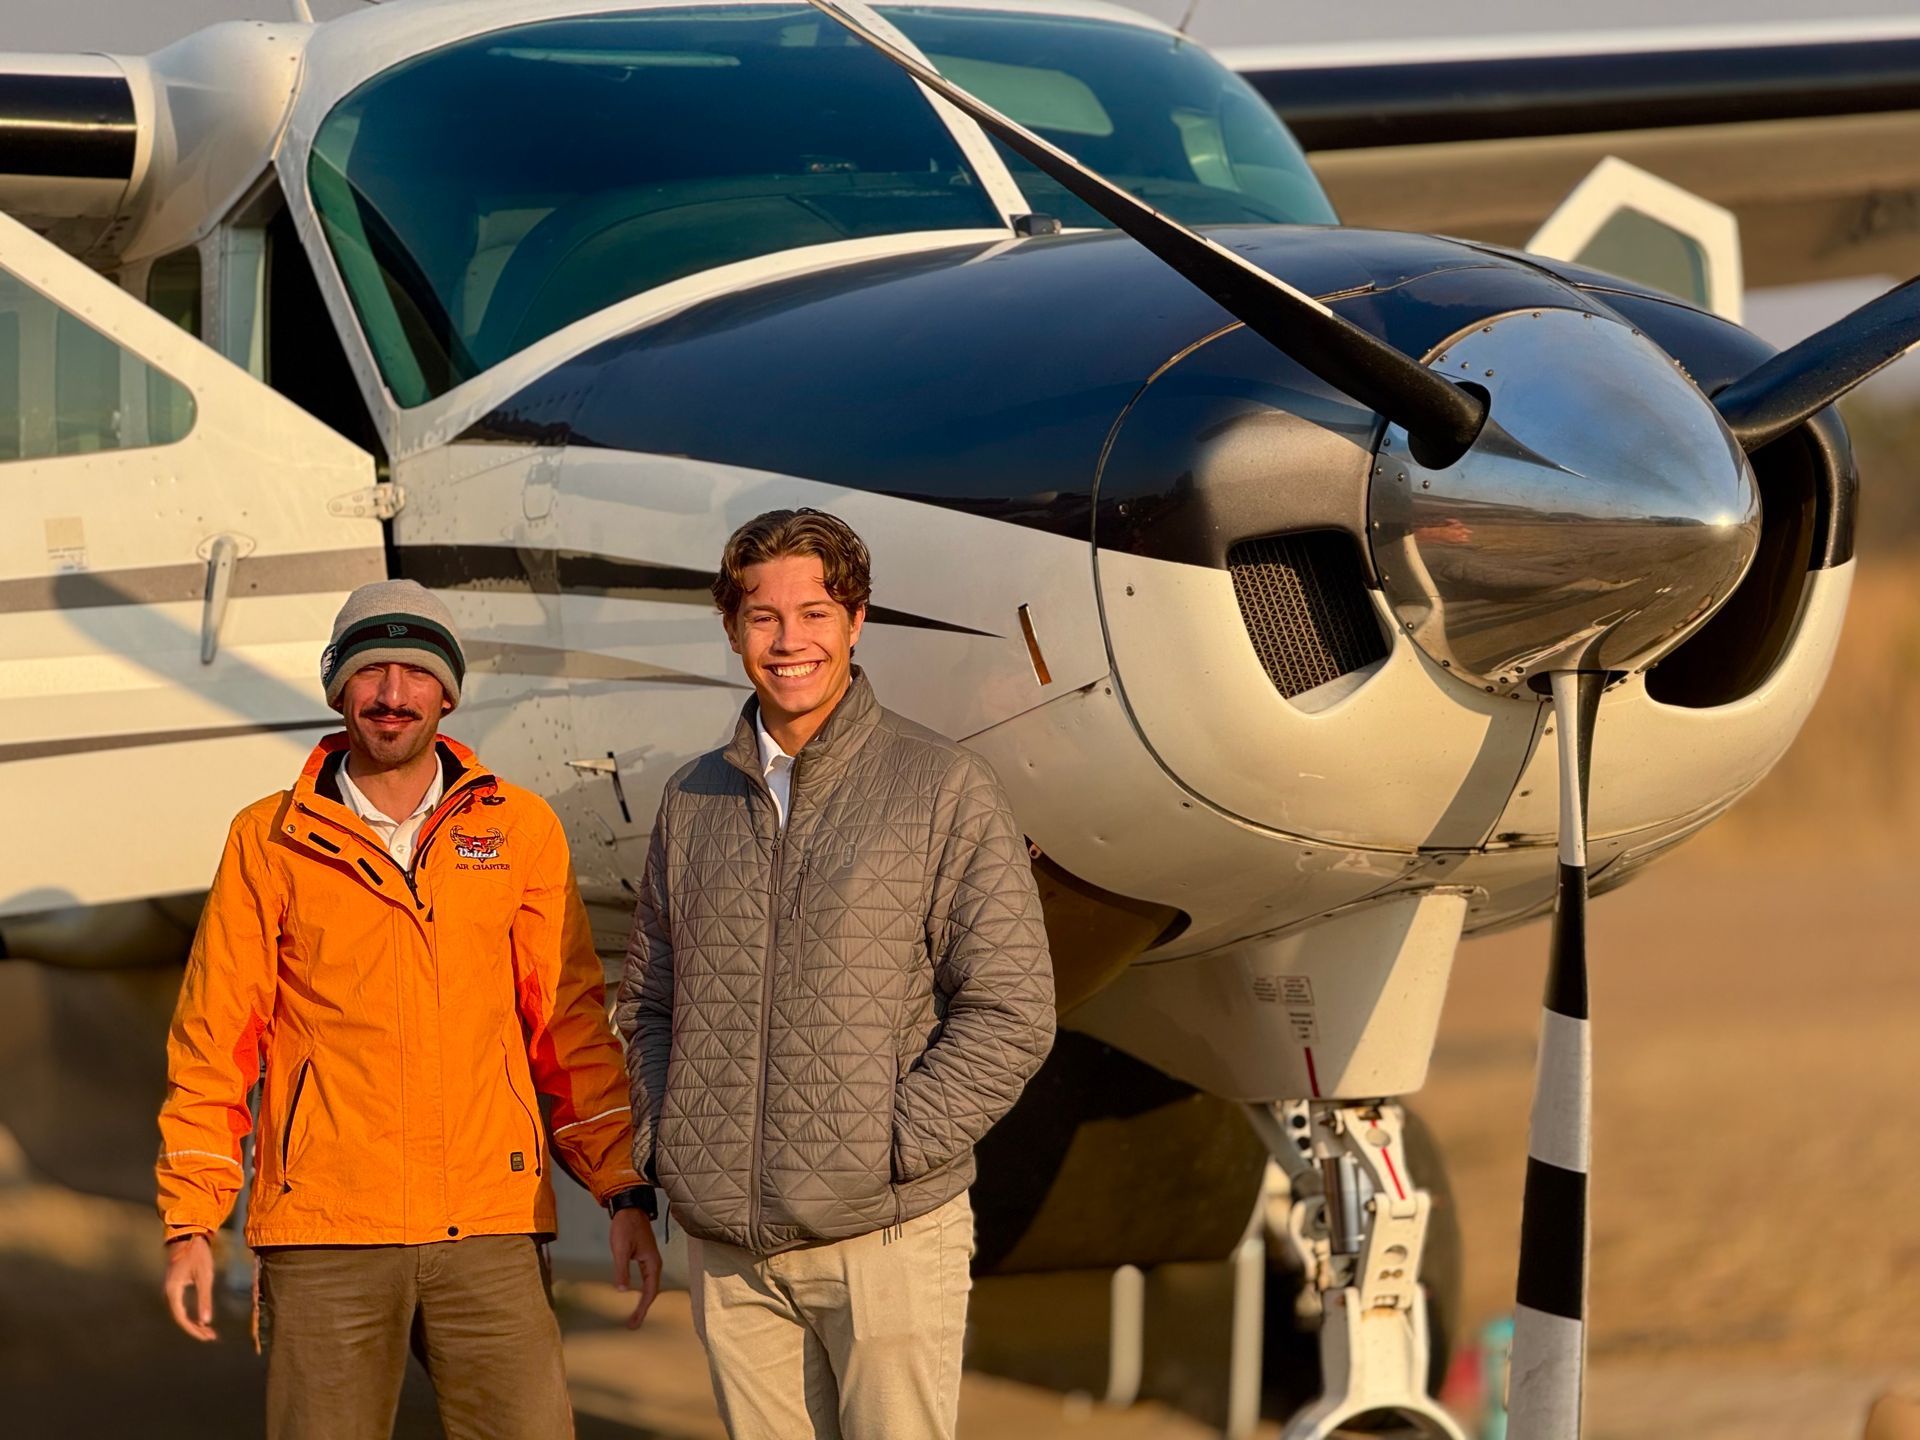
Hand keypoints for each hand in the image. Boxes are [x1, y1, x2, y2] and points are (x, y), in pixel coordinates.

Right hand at [163, 1233, 217, 1340]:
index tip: (207, 1337)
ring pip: (180, 1312)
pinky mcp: (174, 1287)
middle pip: (180, 1317)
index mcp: (172, 1292)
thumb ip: (204, 1299)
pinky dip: (191, 1314)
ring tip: (208, 1331)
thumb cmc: (198, 1254)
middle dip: (195, 1329)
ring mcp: (169, 1290)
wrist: (188, 1235)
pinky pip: (180, 1306)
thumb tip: (205, 1322)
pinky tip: (201, 1318)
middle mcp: (167, 1293)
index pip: (181, 1318)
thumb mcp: (205, 1276)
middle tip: (211, 1337)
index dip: (194, 1330)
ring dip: (193, 1323)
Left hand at [609, 1206, 660, 1329]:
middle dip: (644, 1308)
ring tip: (635, 1315)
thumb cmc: (626, 1227)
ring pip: (649, 1285)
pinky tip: (634, 1295)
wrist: (629, 1208)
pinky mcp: (644, 1257)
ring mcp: (650, 1260)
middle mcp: (654, 1263)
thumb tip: (622, 1290)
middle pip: (652, 1291)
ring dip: (643, 1301)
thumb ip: (622, 1269)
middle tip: (633, 1324)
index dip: (643, 1308)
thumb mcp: (621, 1249)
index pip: (650, 1291)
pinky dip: (641, 1291)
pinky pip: (646, 1279)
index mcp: (652, 1262)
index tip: (634, 1321)